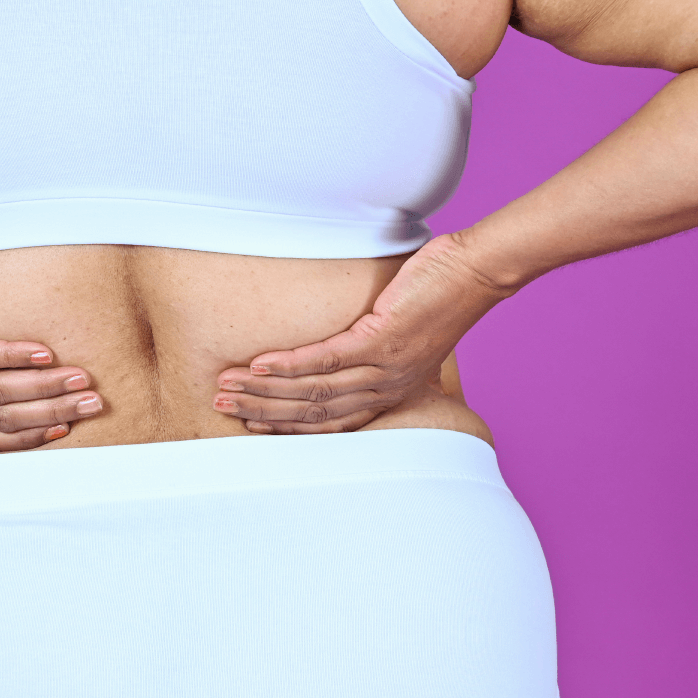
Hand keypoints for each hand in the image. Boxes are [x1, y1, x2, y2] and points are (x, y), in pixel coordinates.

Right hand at [212, 233, 514, 433]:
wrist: (474, 272)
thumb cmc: (438, 296)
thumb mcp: (404, 337)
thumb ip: (372, 352)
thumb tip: (342, 350)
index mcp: (388, 392)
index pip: (329, 422)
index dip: (286, 425)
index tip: (251, 422)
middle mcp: (385, 389)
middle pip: (313, 412)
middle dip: (263, 411)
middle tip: (224, 407)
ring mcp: (384, 368)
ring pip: (313, 390)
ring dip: (265, 390)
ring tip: (229, 386)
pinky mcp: (382, 341)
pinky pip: (325, 360)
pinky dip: (288, 365)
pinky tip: (260, 365)